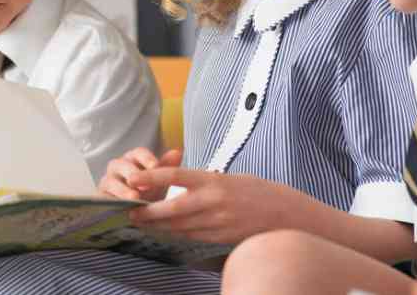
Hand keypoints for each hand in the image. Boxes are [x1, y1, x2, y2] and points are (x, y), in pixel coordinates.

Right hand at [98, 148, 182, 201]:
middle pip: (121, 164)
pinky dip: (110, 202)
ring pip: (110, 181)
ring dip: (122, 189)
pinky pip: (101, 197)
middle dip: (132, 173)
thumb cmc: (149, 191)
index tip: (155, 166)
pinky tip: (120, 208)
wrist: (137, 211)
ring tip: (134, 198)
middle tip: (144, 183)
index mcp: (133, 159)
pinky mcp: (100, 196)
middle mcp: (118, 167)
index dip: (146, 158)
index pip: (138, 153)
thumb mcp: (160, 180)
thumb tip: (178, 152)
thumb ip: (167, 167)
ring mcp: (107, 181)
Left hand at [127, 168, 310, 243]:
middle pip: (171, 209)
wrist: (286, 215)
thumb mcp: (232, 178)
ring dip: (158, 226)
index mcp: (215, 181)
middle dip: (148, 212)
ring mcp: (217, 223)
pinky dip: (176, 234)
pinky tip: (165, 232)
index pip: (177, 177)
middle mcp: (213, 203)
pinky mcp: (220, 239)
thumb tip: (181, 185)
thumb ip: (206, 182)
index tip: (135, 179)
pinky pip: (192, 237)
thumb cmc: (259, 192)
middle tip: (129, 211)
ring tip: (141, 222)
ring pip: (178, 226)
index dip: (153, 178)